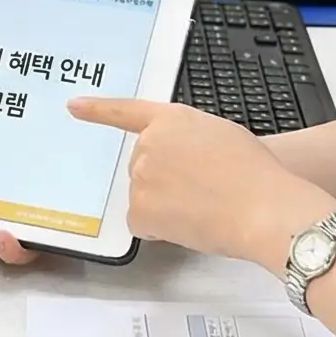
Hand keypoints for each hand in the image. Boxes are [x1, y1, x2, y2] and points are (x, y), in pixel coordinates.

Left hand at [67, 98, 335, 269]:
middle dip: (163, 181)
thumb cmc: (254, 172)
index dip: (98, 110)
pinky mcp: (138, 208)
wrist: (262, 206)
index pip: (127, 112)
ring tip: (204, 207)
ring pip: (144, 197)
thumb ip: (188, 140)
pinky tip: (190, 225)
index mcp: (171, 119)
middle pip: (142, 167)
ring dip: (165, 206)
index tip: (73, 106)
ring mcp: (140, 176)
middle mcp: (149, 144)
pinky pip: (143, 223)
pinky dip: (161, 230)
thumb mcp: (220, 136)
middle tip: (203, 191)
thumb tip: (178, 163)